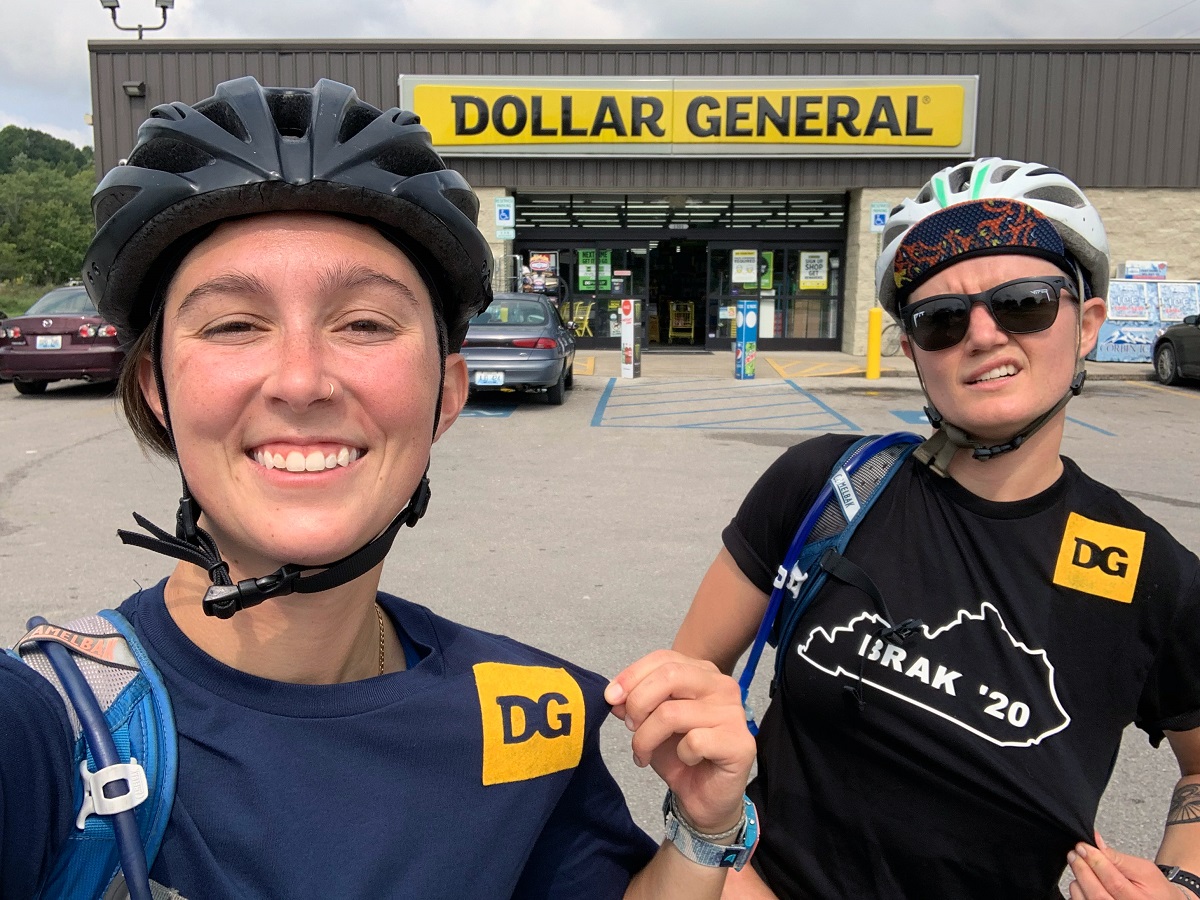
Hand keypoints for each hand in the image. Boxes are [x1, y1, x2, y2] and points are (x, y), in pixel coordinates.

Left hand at [606, 649, 755, 833]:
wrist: (705, 798)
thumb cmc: (680, 756)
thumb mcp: (649, 725)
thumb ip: (634, 704)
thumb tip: (615, 695)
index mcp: (702, 673)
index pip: (663, 658)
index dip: (632, 676)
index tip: (611, 698)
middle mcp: (722, 686)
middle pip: (669, 675)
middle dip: (638, 702)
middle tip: (630, 727)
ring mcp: (734, 713)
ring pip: (673, 712)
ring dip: (647, 737)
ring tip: (643, 753)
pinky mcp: (739, 743)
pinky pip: (694, 741)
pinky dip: (680, 754)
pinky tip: (686, 761)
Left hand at [1067, 832, 1181, 899]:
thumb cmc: (1155, 888)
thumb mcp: (1144, 869)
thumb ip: (1118, 858)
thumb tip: (1096, 842)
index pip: (1114, 882)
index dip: (1096, 862)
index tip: (1083, 847)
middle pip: (1098, 894)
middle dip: (1083, 870)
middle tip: (1075, 854)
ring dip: (1078, 881)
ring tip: (1080, 867)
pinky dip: (1077, 893)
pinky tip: (1081, 882)